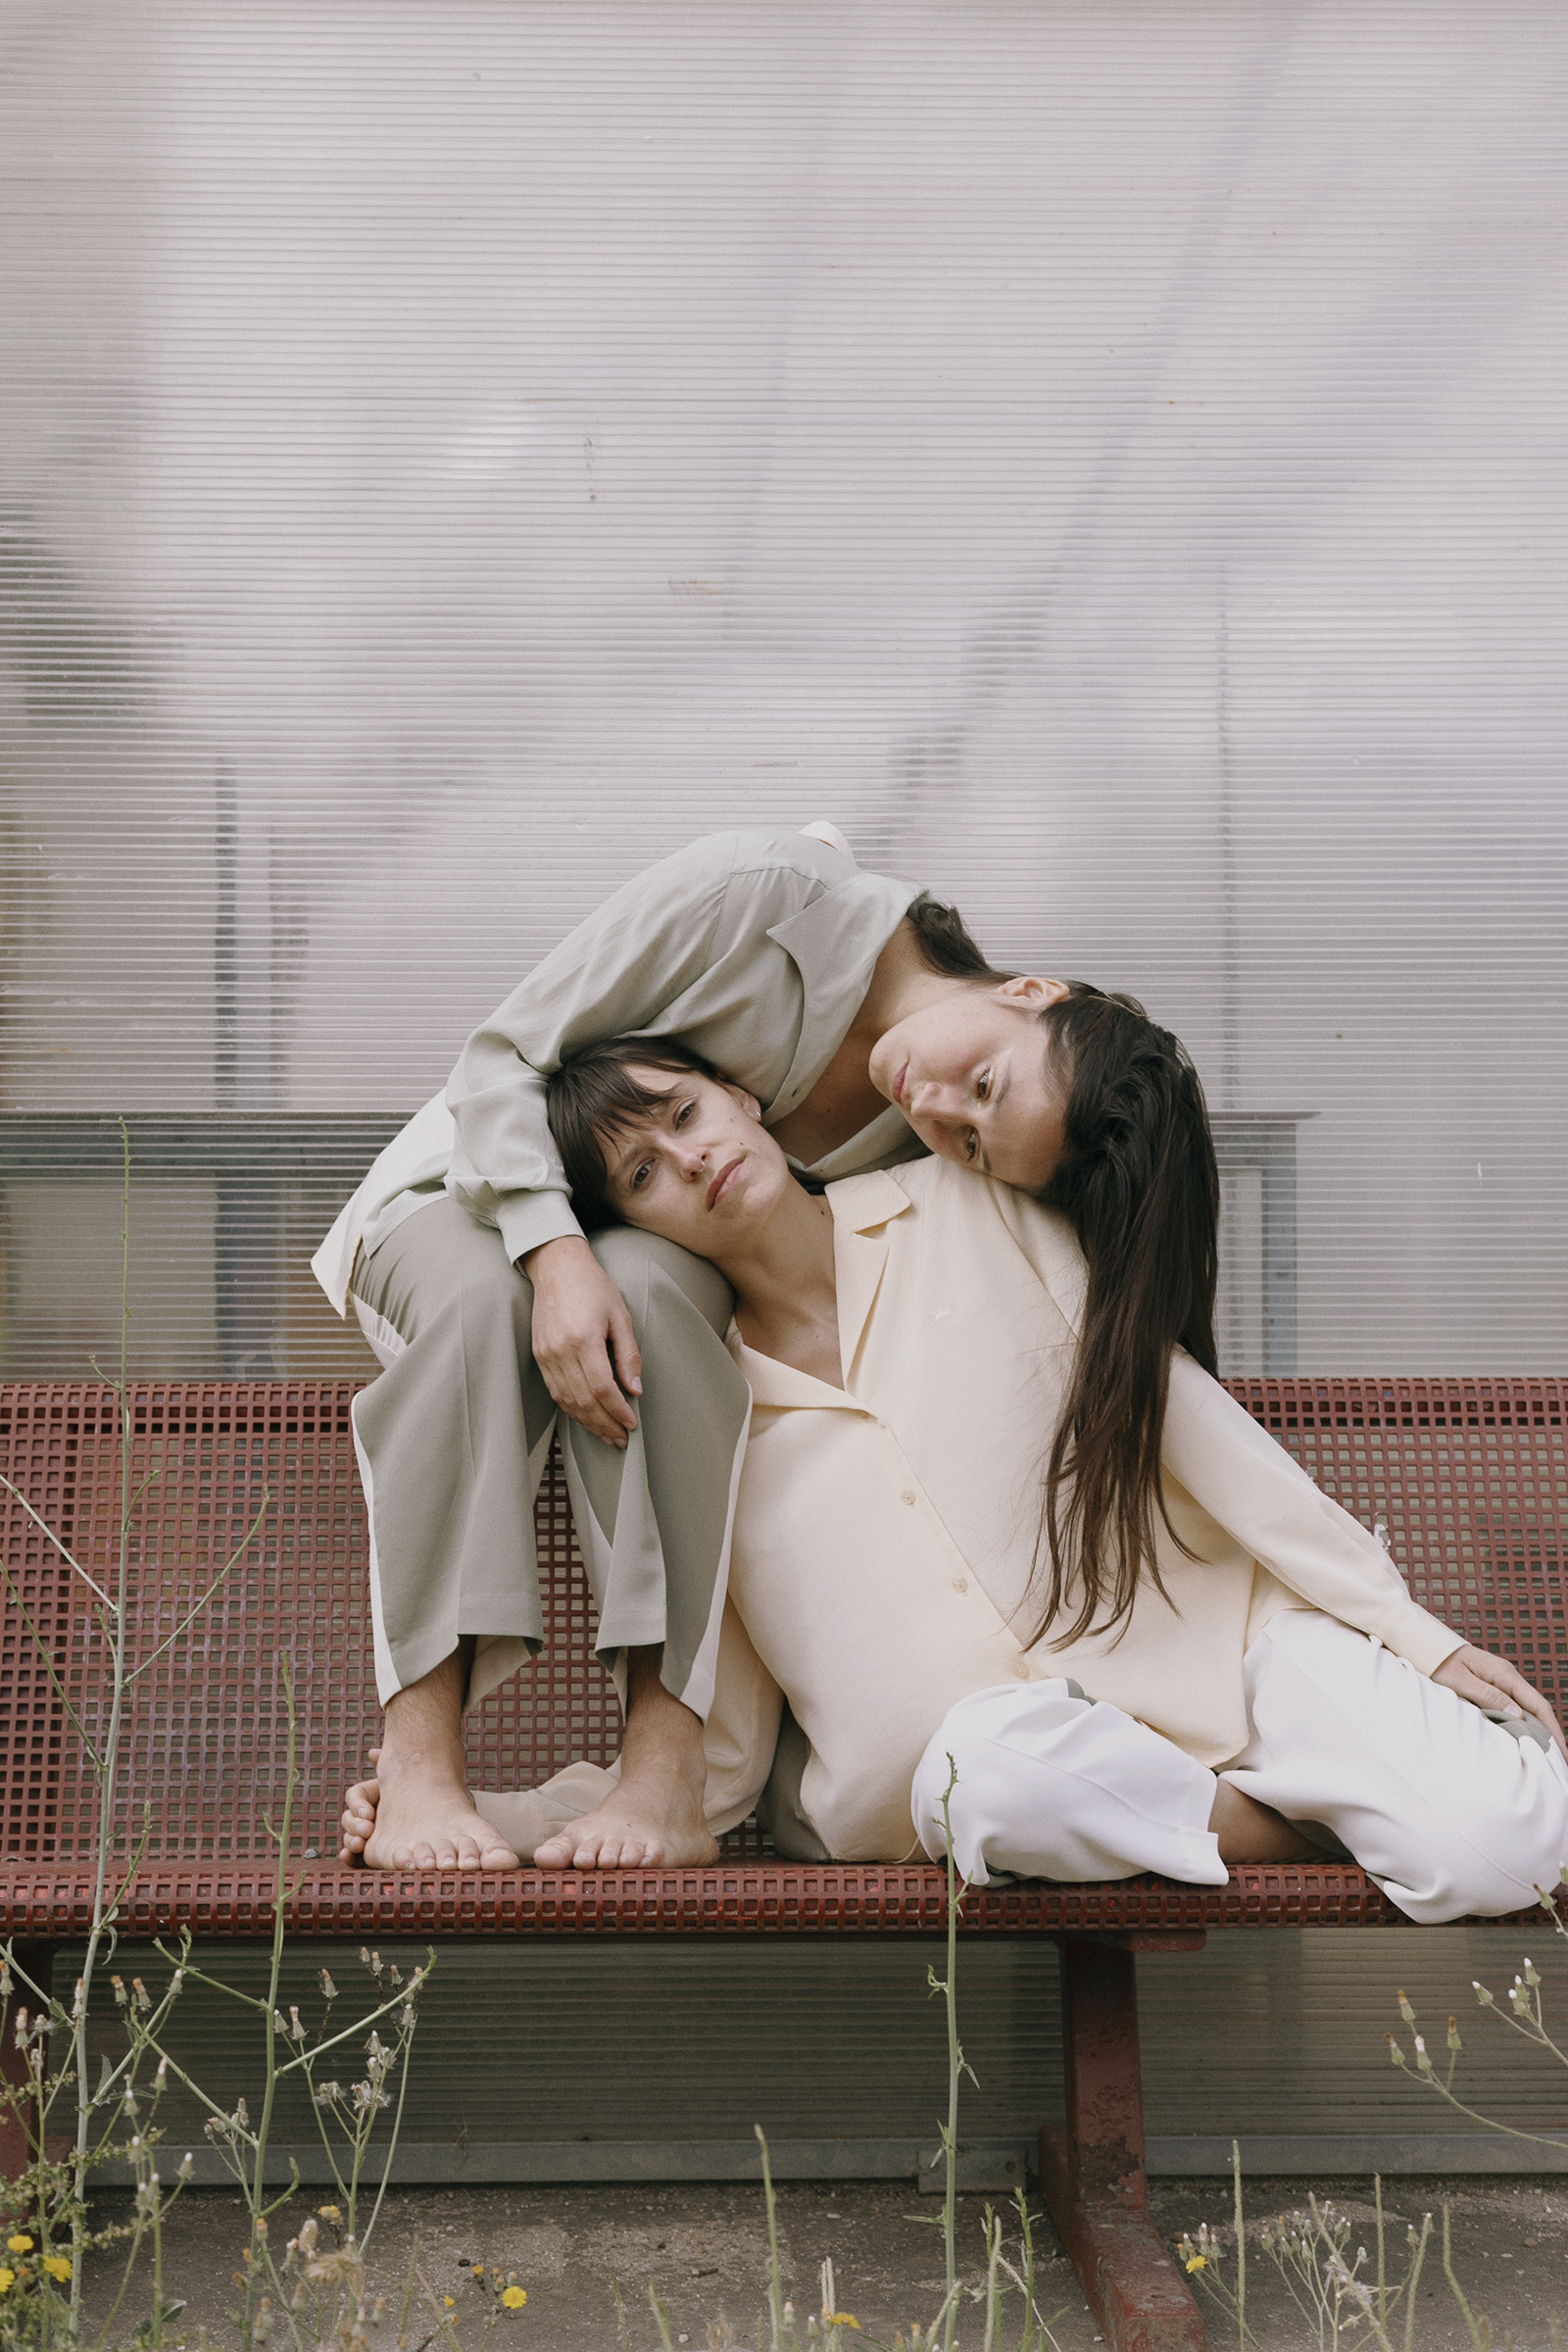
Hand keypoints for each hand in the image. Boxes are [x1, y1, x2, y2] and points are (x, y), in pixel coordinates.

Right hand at [524, 1235, 641, 1446]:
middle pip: (583, 1401)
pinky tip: (586, 1416)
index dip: (618, 1411)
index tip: (632, 1423)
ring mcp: (546, 1355)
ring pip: (567, 1401)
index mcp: (583, 1339)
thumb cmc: (593, 1287)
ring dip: (587, 1422)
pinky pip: (555, 1391)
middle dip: (604, 1424)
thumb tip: (635, 1390)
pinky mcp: (539, 1355)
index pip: (602, 1389)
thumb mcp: (620, 1316)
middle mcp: (560, 1351)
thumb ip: (629, 1355)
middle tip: (621, 1439)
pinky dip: (571, 1408)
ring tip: (606, 1435)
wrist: (556, 1266)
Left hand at [1431, 1642, 1566, 1757]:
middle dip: (1551, 1736)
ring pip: (1527, 1709)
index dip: (1554, 1732)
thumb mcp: (1458, 1681)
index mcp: (1504, 1674)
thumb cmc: (1437, 1663)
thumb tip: (1519, 1715)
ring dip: (1538, 1732)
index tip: (1562, 1756)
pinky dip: (1523, 1725)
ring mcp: (1500, 1680)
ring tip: (1545, 1758)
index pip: (1539, 1706)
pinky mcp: (1491, 1685)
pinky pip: (1513, 1707)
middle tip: (1559, 1765)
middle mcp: (1507, 1676)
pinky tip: (1522, 1740)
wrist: (1422, 1643)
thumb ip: (1487, 1696)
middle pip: (1538, 1709)